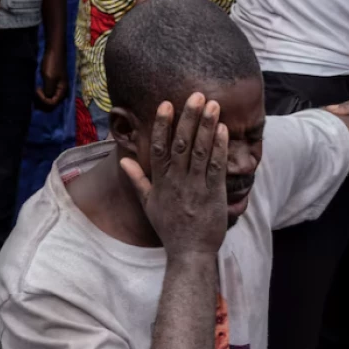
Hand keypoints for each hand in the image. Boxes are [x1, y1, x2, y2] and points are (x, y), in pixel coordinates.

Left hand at [35, 42, 67, 111]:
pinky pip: (48, 92)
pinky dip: (43, 92)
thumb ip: (48, 91)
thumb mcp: (49, 78)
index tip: (37, 89)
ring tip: (36, 90)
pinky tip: (38, 88)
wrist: (54, 51)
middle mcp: (61, 91)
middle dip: (42, 100)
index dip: (43, 99)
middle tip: (35, 91)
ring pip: (50, 97)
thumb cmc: (52, 64)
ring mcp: (58, 87)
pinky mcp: (54, 83)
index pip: (52, 103)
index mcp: (62, 90)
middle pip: (52, 102)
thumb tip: (47, 99)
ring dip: (42, 96)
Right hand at [120, 94, 228, 256]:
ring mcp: (195, 187)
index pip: (158, 148)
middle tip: (196, 95)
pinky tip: (223, 129)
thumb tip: (125, 160)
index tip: (166, 104)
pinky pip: (216, 167)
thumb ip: (138, 180)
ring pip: (200, 151)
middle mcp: (177, 181)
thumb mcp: (148, 204)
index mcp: (161, 182)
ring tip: (212, 105)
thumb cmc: (170, 228)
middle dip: (188, 118)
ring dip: (206, 126)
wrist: (189, 253)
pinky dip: (219, 147)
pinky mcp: (214, 195)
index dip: (162, 125)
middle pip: (181, 144)